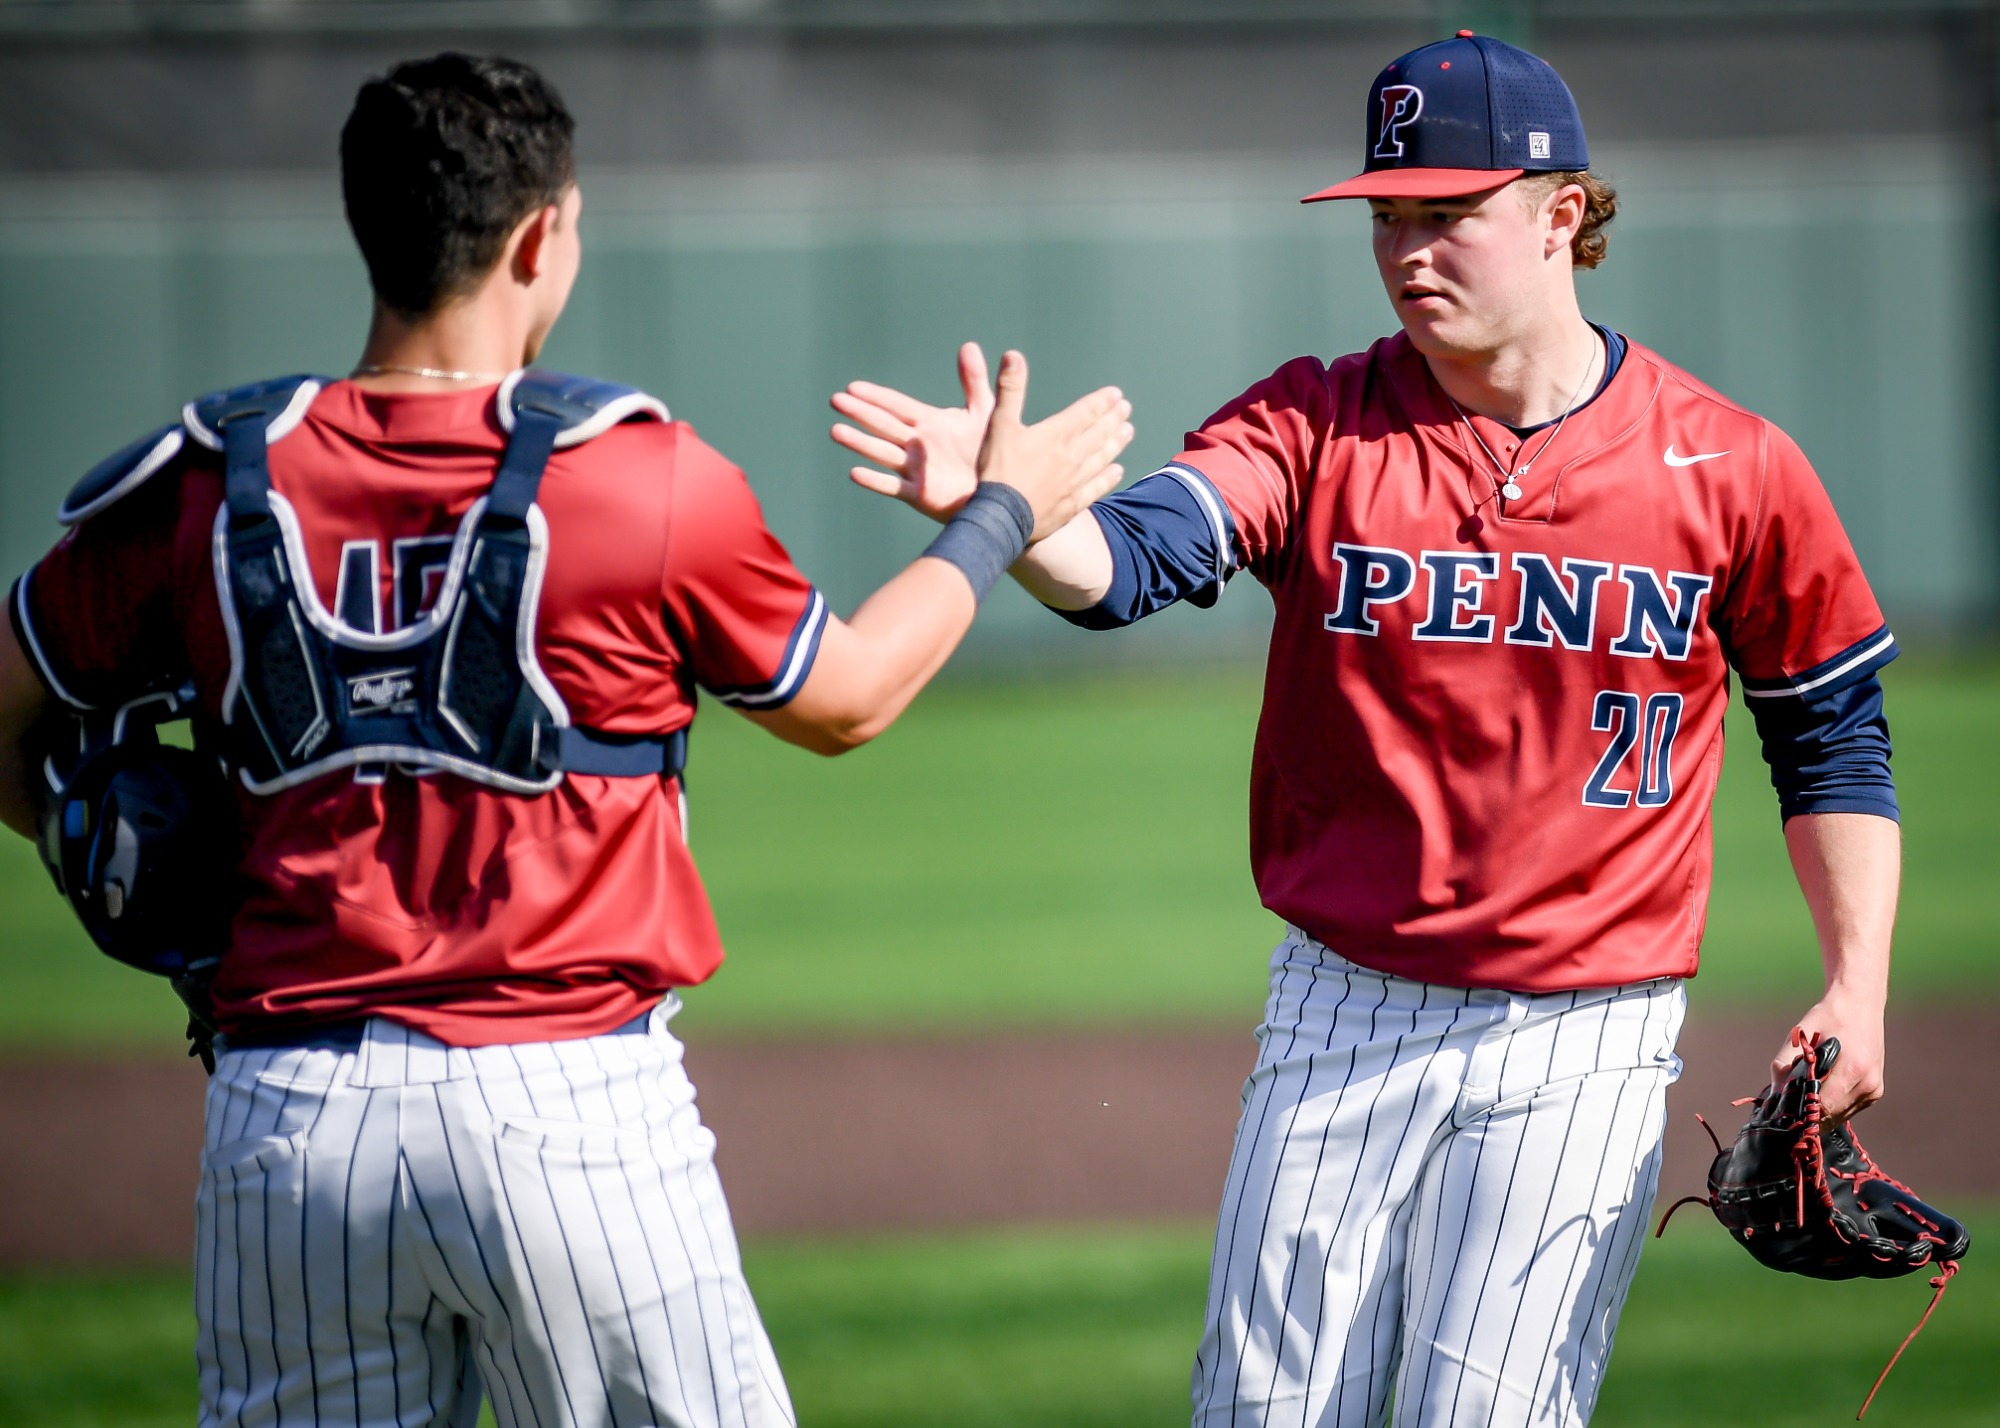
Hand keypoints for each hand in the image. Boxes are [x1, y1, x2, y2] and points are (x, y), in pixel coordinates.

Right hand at [831, 342, 992, 522]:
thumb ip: (974, 380)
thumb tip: (968, 345)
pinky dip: (875, 481)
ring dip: (860, 442)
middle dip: (860, 413)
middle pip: (883, 425)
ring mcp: (915, 469)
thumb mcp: (983, 411)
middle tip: (836, 401)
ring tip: (836, 431)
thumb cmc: (989, 451)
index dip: (876, 396)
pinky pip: (893, 487)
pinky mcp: (920, 494)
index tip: (853, 387)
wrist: (998, 490)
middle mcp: (916, 444)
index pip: (897, 406)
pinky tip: (854, 472)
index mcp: (928, 423)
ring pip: (882, 453)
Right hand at [974, 349, 1130, 540]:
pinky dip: (1108, 478)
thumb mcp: (998, 424)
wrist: (1001, 517)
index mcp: (1055, 435)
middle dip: (1113, 419)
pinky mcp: (1071, 505)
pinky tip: (1117, 471)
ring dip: (1116, 443)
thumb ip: (1009, 389)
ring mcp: (1074, 482)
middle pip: (1098, 434)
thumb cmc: (998, 470)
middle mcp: (1070, 457)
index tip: (1115, 394)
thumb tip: (1013, 356)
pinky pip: (1096, 488)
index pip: (1085, 413)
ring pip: (1102, 458)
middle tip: (1126, 409)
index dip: (1101, 402)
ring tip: (1128, 432)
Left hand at [1772, 991, 1884, 1124]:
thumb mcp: (1800, 1034)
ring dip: (1820, 1112)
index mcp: (1853, 1069)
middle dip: (1807, 1114)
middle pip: (1831, 1116)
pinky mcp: (1876, 1091)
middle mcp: (1868, 1083)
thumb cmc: (1829, 1016)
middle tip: (1787, 1107)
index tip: (1783, 1112)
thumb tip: (1773, 1093)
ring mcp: (1875, 1089)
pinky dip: (1833, 1105)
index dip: (1800, 1112)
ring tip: (1803, 1097)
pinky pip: (1849, 1108)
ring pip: (1840, 1116)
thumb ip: (1783, 1064)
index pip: (1822, 1106)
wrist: (1860, 1003)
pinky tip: (1820, 1092)